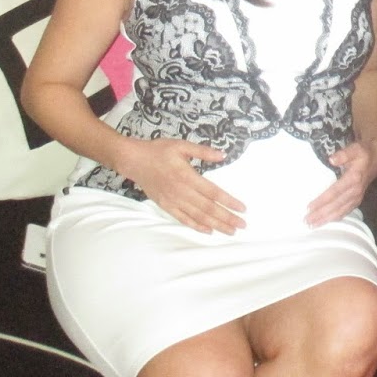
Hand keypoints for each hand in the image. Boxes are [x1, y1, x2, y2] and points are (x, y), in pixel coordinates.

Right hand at [114, 137, 245, 233]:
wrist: (134, 161)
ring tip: (230, 231)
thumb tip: (223, 155)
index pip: (213, 192)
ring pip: (197, 216)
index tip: (242, 209)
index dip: (229, 202)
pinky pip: (183, 219)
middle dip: (226, 218)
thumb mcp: (182, 145)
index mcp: (188, 176)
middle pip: (208, 208)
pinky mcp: (165, 206)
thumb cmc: (159, 151)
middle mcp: (182, 191)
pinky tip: (208, 230)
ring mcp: (173, 201)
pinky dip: (196, 226)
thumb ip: (203, 151)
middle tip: (242, 225)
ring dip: (215, 225)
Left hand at [305, 139, 376, 226]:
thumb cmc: (363, 153)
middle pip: (336, 205)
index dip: (322, 201)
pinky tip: (326, 222)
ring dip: (326, 219)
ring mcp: (357, 198)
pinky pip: (345, 212)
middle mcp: (355, 191)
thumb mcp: (355, 148)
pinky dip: (335, 218)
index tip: (309, 207)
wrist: (376, 159)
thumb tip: (331, 159)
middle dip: (321, 214)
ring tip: (312, 225)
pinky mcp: (357, 201)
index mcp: (353, 179)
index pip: (334, 192)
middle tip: (306, 221)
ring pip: (340, 211)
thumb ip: (344, 154)